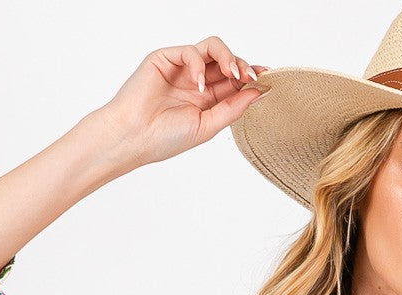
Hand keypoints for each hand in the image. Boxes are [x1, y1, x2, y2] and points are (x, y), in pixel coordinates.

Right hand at [96, 39, 267, 170]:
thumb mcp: (208, 126)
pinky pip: (190, 51)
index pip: (234, 80)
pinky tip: (198, 84)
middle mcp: (196, 80)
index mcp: (207, 98)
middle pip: (227, 61)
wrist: (134, 138)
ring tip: (233, 74)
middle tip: (252, 77)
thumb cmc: (165, 138)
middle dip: (243, 66)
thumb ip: (233, 108)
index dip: (251, 77)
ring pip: (212, 48)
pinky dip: (198, 65)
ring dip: (228, 57)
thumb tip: (258, 93)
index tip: (267, 79)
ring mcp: (182, 68)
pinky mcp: (166, 58)